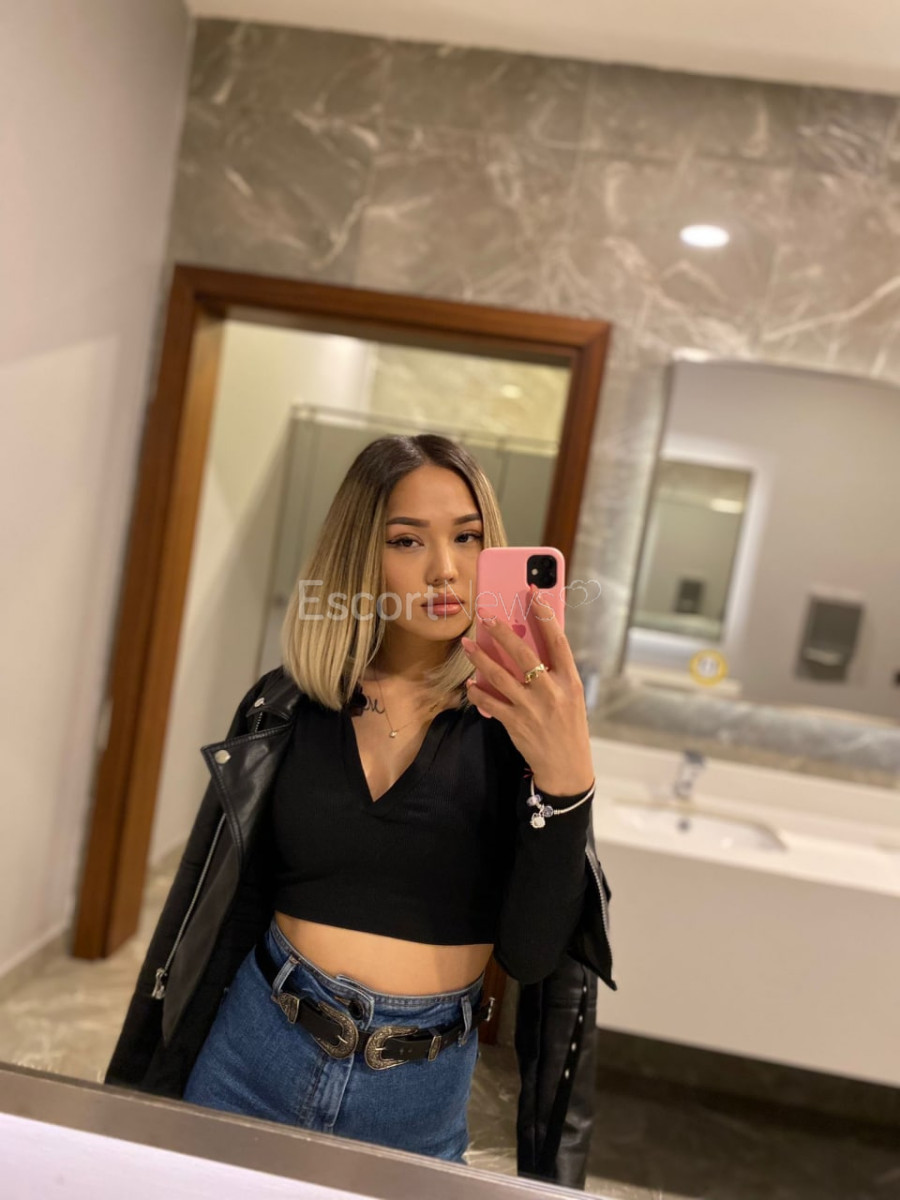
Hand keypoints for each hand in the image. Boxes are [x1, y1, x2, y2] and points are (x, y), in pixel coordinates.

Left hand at [460, 585, 593, 795]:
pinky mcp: (516, 724)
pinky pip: (491, 703)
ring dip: (480, 658)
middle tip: (486, 616)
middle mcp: (552, 692)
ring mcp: (533, 708)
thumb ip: (554, 673)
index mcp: (570, 681)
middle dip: (503, 633)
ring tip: (466, 645)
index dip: (545, 615)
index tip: (533, 593)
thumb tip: (527, 645)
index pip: (557, 640)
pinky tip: (470, 684)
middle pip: (524, 654)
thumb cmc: (569, 728)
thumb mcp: (570, 697)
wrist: (567, 768)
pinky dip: (478, 692)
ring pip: (501, 676)